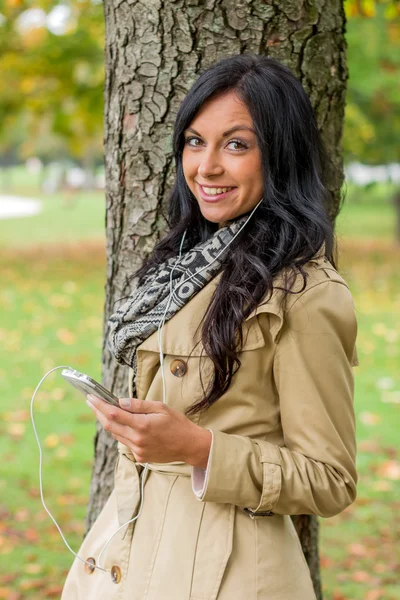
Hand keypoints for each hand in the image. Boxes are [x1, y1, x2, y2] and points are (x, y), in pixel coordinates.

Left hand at [86, 394, 211, 467]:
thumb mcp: (160, 408)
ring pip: (115, 434)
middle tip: (91, 401)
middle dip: (98, 412)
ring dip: (107, 422)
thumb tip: (120, 401)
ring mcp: (137, 451)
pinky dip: (120, 431)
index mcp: (142, 425)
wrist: (189, 446)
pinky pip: (125, 442)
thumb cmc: (177, 423)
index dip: (99, 405)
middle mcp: (137, 440)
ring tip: (102, 409)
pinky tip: (120, 423)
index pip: (113, 414)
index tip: (91, 397)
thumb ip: (138, 405)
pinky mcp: (139, 457)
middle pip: (109, 425)